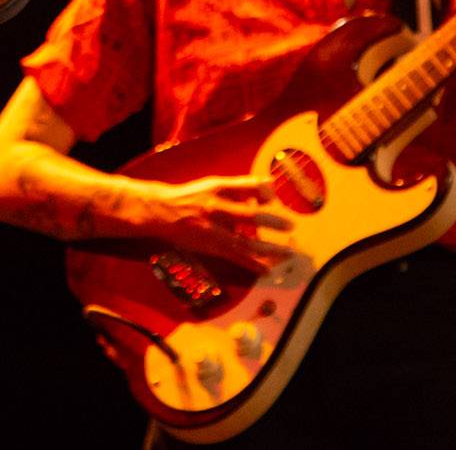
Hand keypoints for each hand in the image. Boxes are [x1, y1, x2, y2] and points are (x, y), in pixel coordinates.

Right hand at [127, 174, 295, 272]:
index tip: (276, 197)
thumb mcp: (216, 184)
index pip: (246, 187)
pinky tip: (267, 269)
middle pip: (249, 216)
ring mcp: (213, 229)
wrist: (164, 212)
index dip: (263, 191)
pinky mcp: (211, 246)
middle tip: (291, 226)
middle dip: (272, 222)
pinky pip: (235, 257)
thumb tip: (269, 188)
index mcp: (218, 188)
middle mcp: (216, 208)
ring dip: (269, 249)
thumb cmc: (194, 196)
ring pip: (246, 242)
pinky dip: (253, 264)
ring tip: (288, 253)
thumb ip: (242, 186)